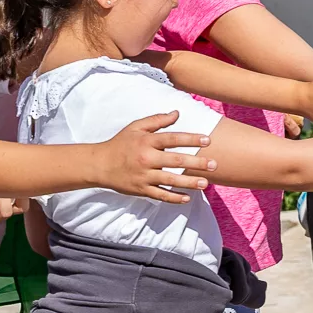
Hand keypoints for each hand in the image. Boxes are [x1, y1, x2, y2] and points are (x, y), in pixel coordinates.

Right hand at [88, 111, 211, 203]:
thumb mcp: (135, 127)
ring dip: (190, 183)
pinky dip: (174, 198)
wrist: (99, 165)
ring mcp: (144, 176)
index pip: (173, 139)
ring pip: (171, 180)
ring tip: (206, 183)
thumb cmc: (120, 144)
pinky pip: (160, 195)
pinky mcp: (141, 190)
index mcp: (146, 141)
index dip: (191, 139)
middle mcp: (146, 158)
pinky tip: (187, 198)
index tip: (208, 140)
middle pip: (176, 161)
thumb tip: (177, 113)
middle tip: (214, 165)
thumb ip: (157, 120)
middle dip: (197, 163)